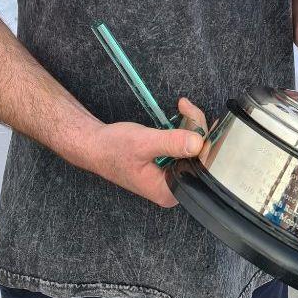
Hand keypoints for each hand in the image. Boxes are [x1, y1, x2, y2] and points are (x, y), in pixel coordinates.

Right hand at [88, 97, 204, 207]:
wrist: (94, 145)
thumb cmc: (113, 148)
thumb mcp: (143, 143)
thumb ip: (170, 144)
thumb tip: (197, 143)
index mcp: (168, 191)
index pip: (199, 168)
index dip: (202, 142)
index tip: (195, 118)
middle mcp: (172, 187)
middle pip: (199, 157)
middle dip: (196, 129)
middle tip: (185, 106)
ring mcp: (170, 176)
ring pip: (193, 149)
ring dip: (191, 125)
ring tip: (183, 106)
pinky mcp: (168, 164)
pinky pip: (184, 146)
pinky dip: (184, 129)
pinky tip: (180, 114)